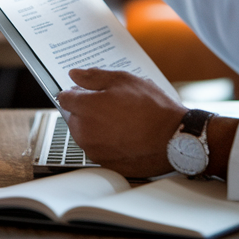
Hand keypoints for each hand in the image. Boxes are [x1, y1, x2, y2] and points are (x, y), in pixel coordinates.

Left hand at [57, 68, 186, 178]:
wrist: (174, 139)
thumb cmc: (152, 109)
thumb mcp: (123, 80)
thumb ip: (94, 77)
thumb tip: (75, 74)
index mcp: (86, 108)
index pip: (64, 98)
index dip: (76, 92)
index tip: (86, 91)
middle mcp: (84, 131)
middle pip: (73, 117)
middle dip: (86, 109)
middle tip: (111, 104)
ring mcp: (94, 150)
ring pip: (85, 134)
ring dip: (95, 126)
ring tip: (121, 120)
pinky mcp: (105, 163)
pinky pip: (98, 148)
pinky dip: (106, 141)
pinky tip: (124, 134)